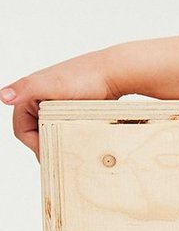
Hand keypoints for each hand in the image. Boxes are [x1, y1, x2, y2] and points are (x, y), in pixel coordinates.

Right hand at [1, 49, 118, 163]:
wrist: (115, 73)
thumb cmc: (85, 76)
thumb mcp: (52, 84)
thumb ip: (26, 88)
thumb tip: (4, 96)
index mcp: (29, 93)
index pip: (22, 130)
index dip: (34, 145)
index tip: (50, 154)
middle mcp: (40, 99)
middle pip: (36, 133)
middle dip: (47, 145)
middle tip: (64, 156)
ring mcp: (56, 106)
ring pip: (51, 133)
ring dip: (59, 142)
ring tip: (72, 148)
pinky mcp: (71, 111)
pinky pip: (65, 130)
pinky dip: (70, 138)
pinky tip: (79, 141)